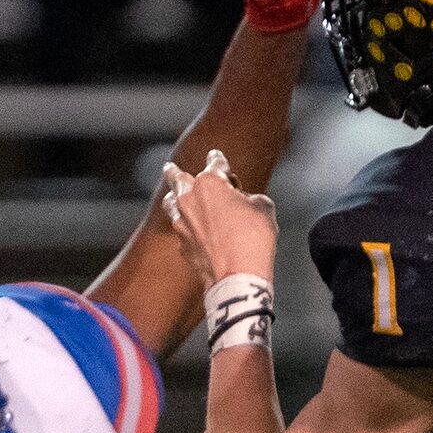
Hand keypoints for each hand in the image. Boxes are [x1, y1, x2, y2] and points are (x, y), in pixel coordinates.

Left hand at [159, 146, 279, 286]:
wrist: (237, 276)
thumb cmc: (253, 239)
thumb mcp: (264, 207)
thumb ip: (250, 198)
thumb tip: (243, 203)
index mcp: (209, 183)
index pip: (215, 164)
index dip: (218, 159)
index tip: (216, 156)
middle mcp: (189, 200)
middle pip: (177, 179)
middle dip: (175, 172)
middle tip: (169, 168)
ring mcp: (182, 224)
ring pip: (171, 204)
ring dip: (173, 198)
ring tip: (171, 196)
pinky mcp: (183, 246)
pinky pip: (180, 230)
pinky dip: (185, 226)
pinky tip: (188, 229)